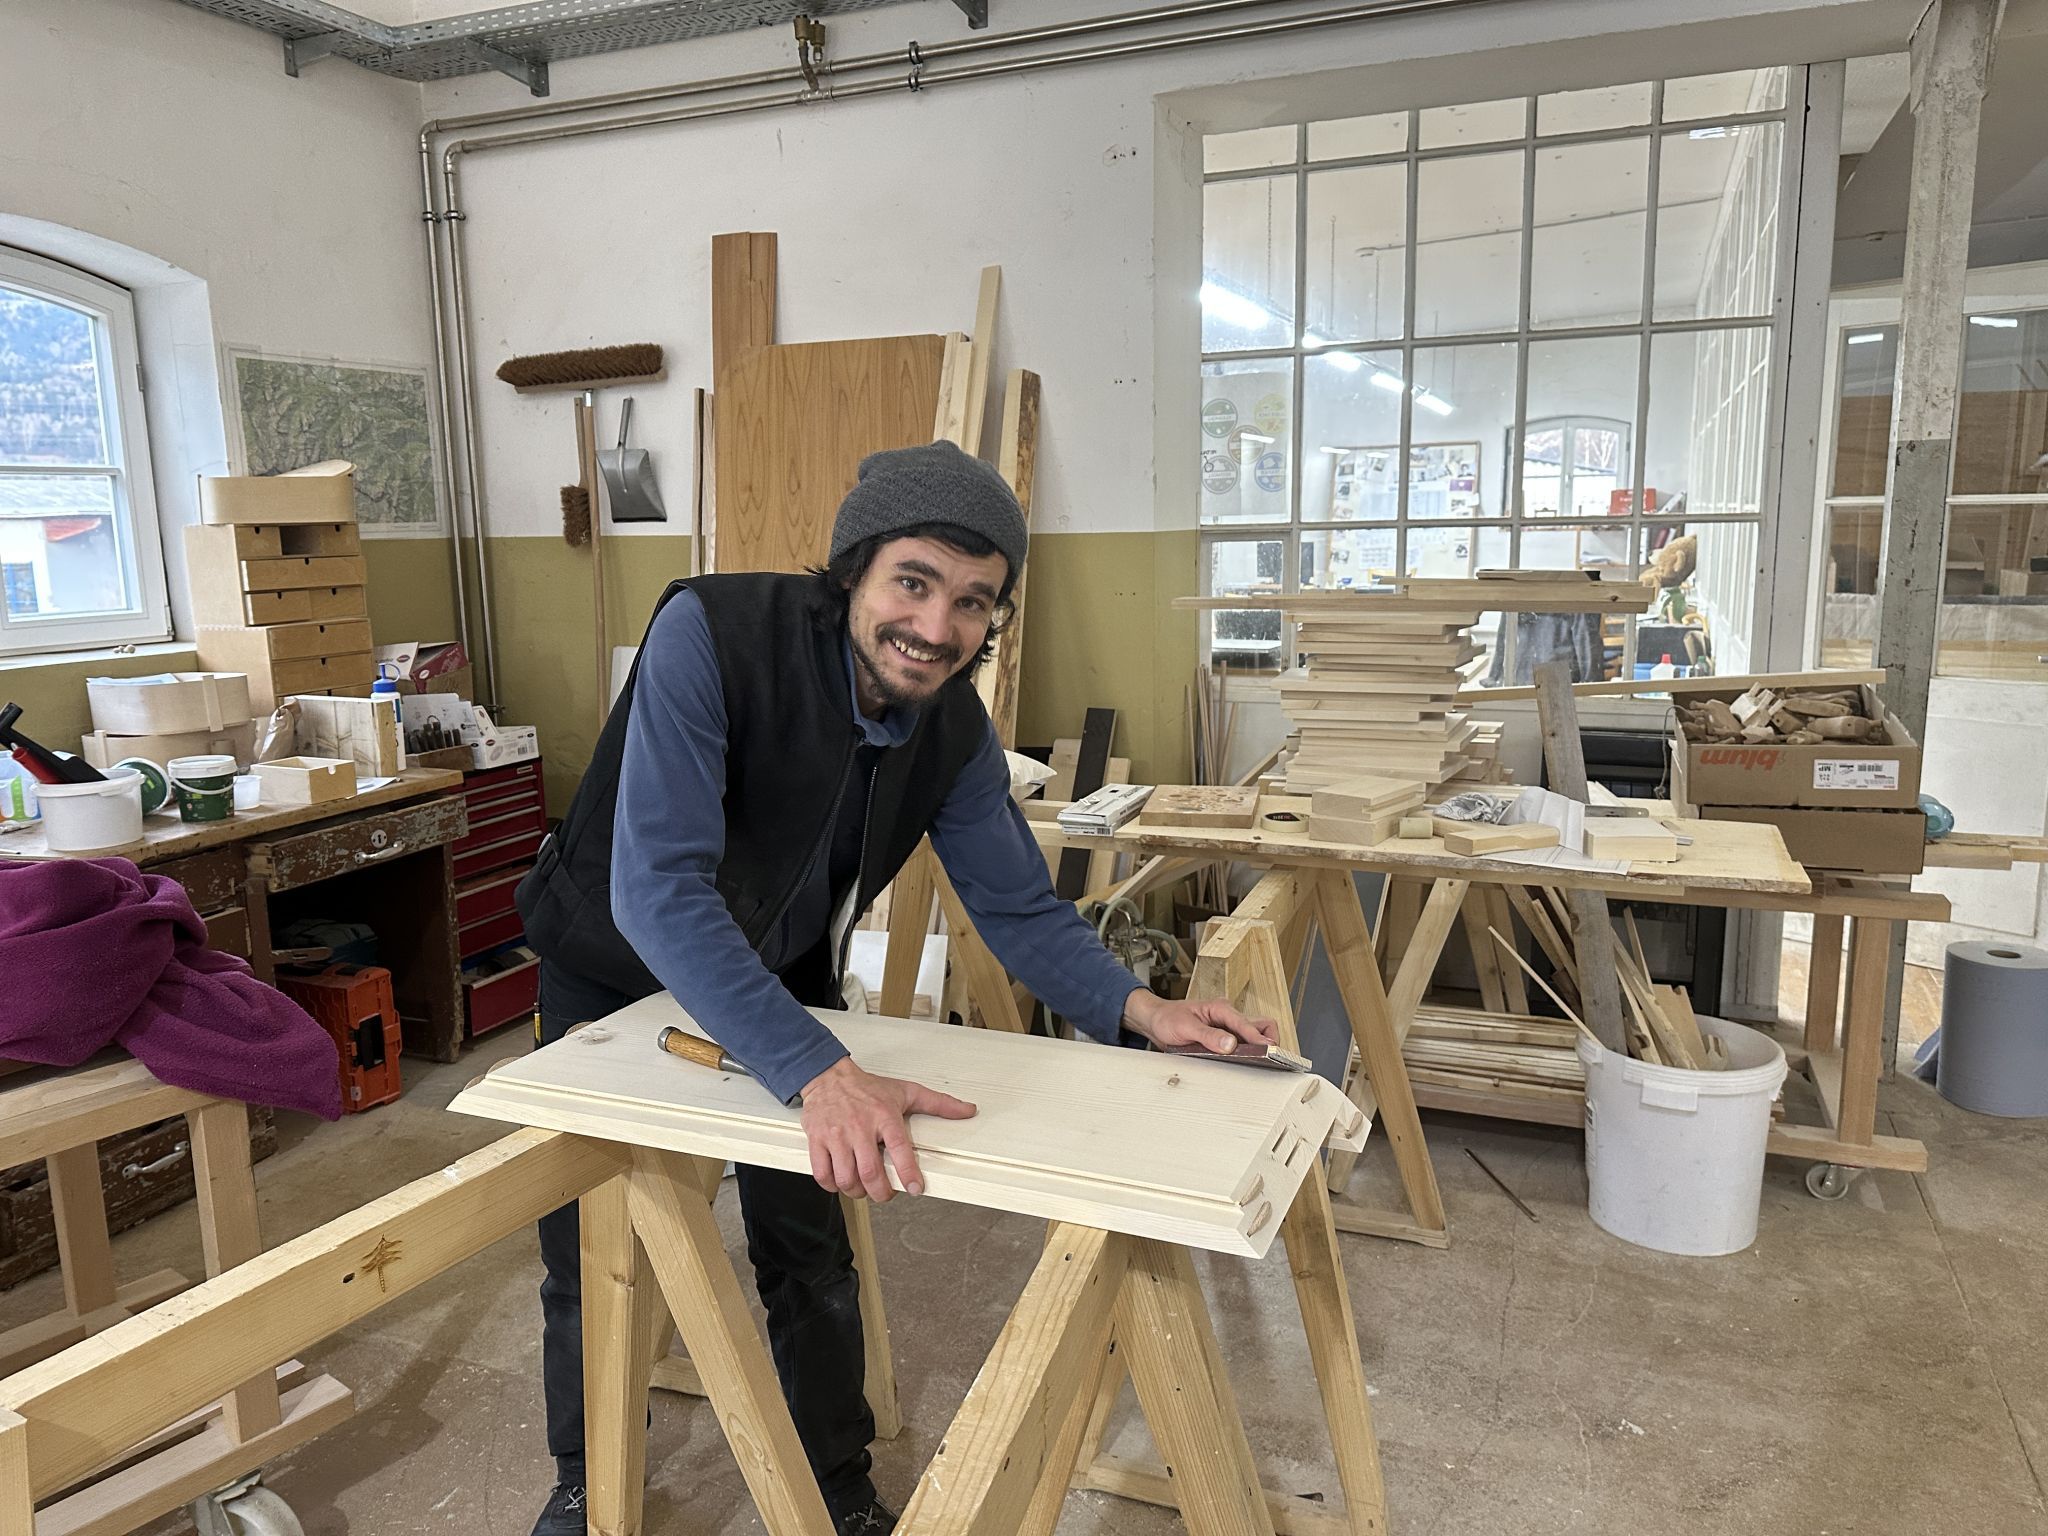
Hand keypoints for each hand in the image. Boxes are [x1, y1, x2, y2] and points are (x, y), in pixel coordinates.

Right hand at [798, 1057, 975, 1201]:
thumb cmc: (867, 1088)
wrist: (828, 1076)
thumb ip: (939, 1103)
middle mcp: (860, 1127)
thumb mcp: (906, 1092)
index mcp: (884, 1116)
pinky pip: (822, 1173)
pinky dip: (831, 1186)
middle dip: (880, 1192)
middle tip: (885, 1194)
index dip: (908, 1173)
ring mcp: (836, 1135)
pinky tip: (840, 1183)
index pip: (899, 1148)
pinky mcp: (817, 1140)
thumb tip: (968, 1110)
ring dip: (856, 1191)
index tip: (916, 1189)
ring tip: (863, 1189)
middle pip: (870, 1172)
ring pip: (846, 1177)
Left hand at [1120, 987, 1278, 1053]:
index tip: (1268, 1050)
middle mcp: (1227, 1017)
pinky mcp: (1223, 1038)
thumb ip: (1208, 1036)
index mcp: (1220, 1008)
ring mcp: (1227, 1027)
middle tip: (1270, 1056)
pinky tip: (1245, 1062)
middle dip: (1268, 1040)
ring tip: (1258, 1061)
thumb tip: (1230, 1044)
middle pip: (1261, 1025)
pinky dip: (1248, 1053)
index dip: (1258, 1038)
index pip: (1246, 1023)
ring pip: (1254, 1035)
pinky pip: (1243, 1045)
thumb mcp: (1185, 1027)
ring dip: (1258, 1048)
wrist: (1155, 1020)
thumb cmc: (1168, 1018)